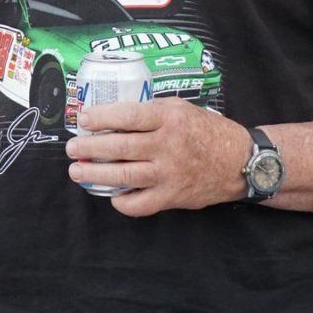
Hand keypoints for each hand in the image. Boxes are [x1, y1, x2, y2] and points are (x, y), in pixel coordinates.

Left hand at [64, 97, 250, 216]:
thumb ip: (150, 111)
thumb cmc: (206, 130)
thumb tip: (110, 116)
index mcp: (169, 118)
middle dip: (89, 148)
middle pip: (119, 148)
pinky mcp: (173, 196)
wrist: (240, 161)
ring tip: (77, 171)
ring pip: (125, 176)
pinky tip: (111, 195)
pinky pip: (140, 204)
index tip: (83, 119)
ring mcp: (170, 173)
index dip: (101, 118)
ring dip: (95, 175)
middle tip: (71, 149)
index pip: (127, 116)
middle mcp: (168, 145)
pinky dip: (122, 202)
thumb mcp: (180, 108)